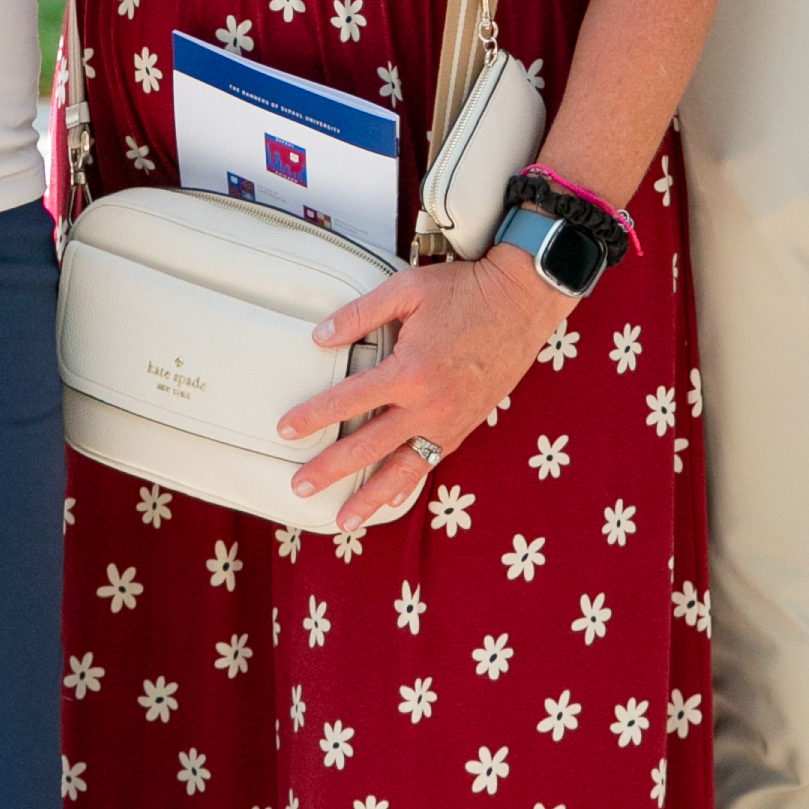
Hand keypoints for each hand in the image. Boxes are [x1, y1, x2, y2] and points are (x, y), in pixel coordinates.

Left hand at [277, 248, 573, 536]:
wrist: (522, 301)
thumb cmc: (466, 291)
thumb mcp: (407, 288)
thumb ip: (360, 314)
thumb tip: (320, 337)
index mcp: (409, 371)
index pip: (347, 400)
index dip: (313, 417)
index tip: (286, 430)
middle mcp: (428, 405)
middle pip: (367, 447)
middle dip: (329, 470)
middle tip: (299, 487)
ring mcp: (448, 420)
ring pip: (401, 469)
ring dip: (369, 497)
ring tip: (343, 520)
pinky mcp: (465, 425)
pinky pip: (431, 462)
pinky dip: (408, 484)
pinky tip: (392, 500)